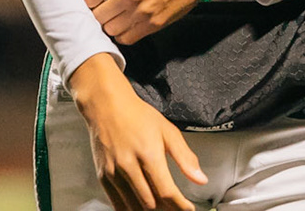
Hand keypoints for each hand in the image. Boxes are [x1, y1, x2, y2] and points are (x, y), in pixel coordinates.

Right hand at [70, 54, 207, 210]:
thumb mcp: (167, 130)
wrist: (106, 105)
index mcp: (148, 153)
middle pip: (151, 203)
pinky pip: (117, 204)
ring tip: (163, 209)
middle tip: (177, 208)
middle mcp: (128, 165)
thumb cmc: (138, 115)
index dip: (180, 206)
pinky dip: (131, 210)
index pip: (166, 191)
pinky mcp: (103, 177)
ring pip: (134, 207)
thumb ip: (185, 157)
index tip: (189, 209)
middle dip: (167, 210)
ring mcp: (113, 173)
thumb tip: (201, 179)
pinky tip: (142, 209)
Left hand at [80, 0, 267, 44]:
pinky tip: (127, 23)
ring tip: (116, 15)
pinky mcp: (153, 24)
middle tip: (105, 7)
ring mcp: (142, 11)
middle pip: (97, 15)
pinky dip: (123, 33)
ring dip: (110, 24)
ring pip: (110, 29)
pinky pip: (127, 38)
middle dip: (98, 12)